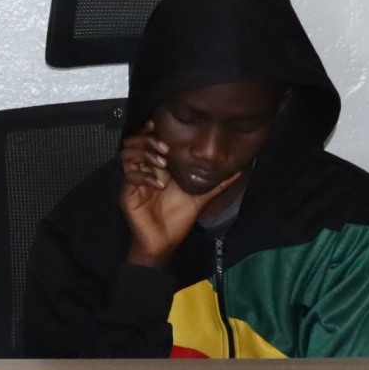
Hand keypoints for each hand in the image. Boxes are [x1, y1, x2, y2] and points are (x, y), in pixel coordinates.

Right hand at [120, 123, 238, 268]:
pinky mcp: (127, 193)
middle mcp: (144, 170)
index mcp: (158, 168)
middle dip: (149, 140)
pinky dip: (144, 177)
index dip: (152, 131)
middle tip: (166, 148)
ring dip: (145, 154)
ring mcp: (134, 181)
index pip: (149, 141)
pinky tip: (160, 184)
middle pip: (134, 143)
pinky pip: (130, 177)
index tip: (163, 127)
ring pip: (127, 155)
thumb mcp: (201, 197)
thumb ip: (217, 183)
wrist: (164, 242)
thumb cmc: (177, 219)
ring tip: (163, 162)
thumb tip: (241, 170)